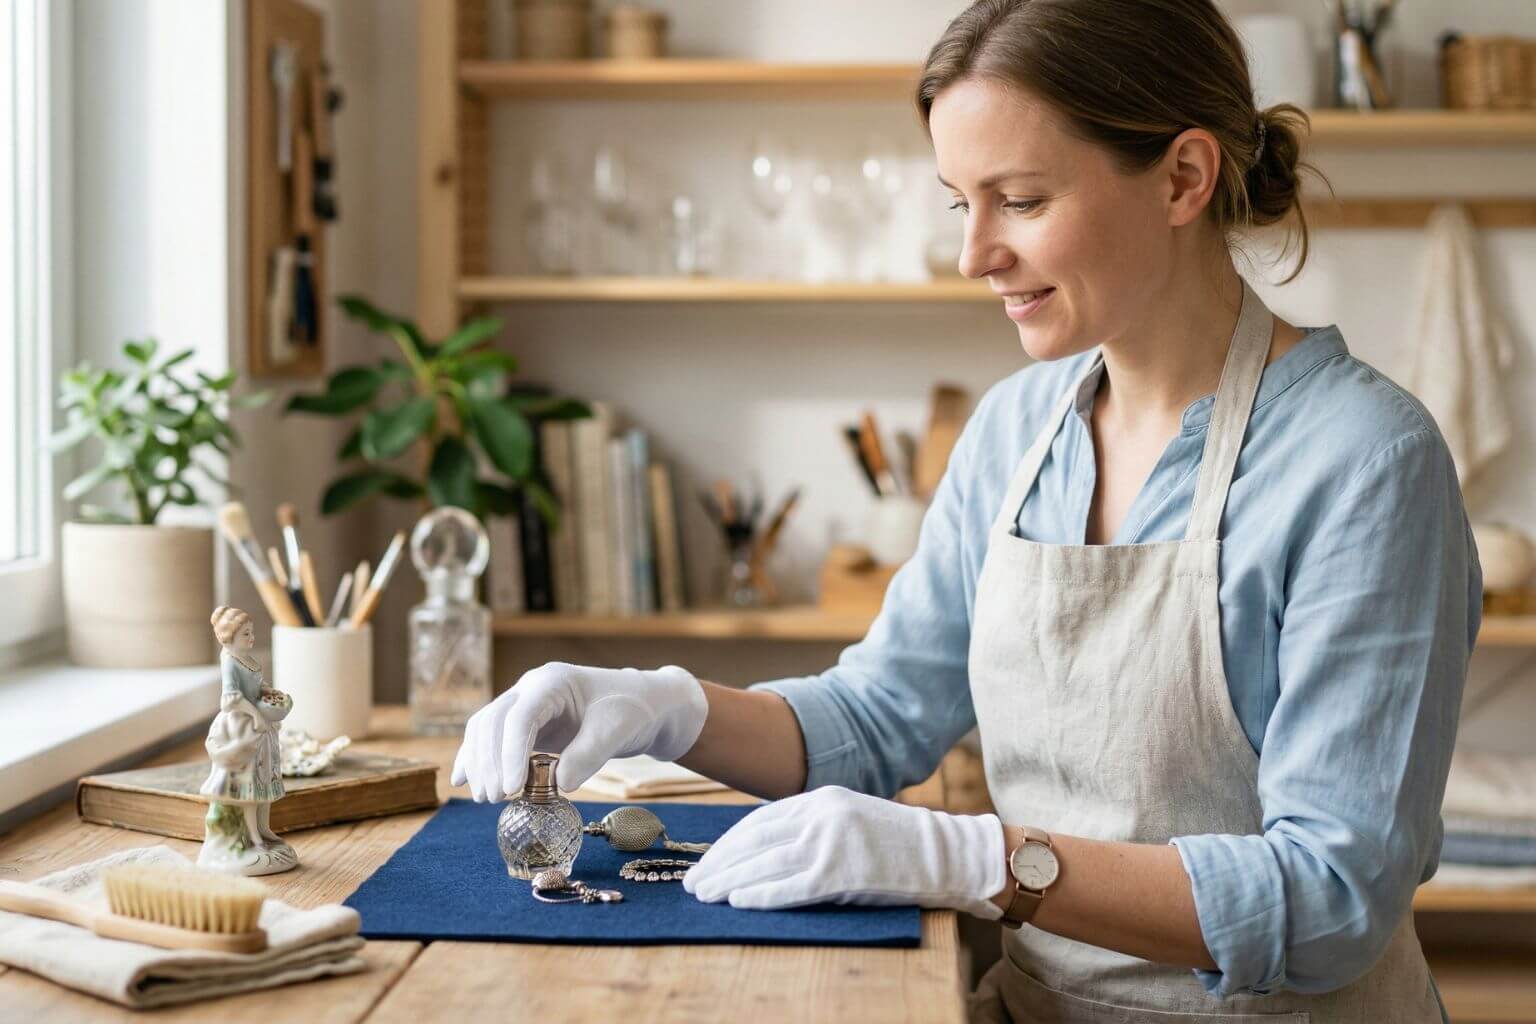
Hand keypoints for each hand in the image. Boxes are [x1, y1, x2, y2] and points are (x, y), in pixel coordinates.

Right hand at [450, 661, 708, 800]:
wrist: (641, 705)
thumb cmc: (630, 711)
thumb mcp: (617, 731)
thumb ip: (589, 754)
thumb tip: (559, 784)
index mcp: (552, 682)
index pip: (520, 717)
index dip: (510, 753)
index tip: (511, 788)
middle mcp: (530, 690)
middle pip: (492, 721)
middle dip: (489, 761)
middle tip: (495, 799)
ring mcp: (524, 706)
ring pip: (485, 729)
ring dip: (480, 763)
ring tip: (486, 799)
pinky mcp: (525, 725)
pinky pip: (491, 738)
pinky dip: (476, 758)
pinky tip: (463, 781)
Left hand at [683, 786, 1007, 918]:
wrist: (946, 853)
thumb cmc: (896, 844)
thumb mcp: (849, 819)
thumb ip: (811, 826)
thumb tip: (763, 850)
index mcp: (821, 798)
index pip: (760, 821)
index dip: (728, 844)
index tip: (706, 861)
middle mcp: (821, 815)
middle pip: (755, 840)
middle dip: (719, 863)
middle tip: (693, 882)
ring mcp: (831, 843)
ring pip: (766, 863)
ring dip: (730, 880)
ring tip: (706, 896)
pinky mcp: (843, 872)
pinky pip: (791, 886)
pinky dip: (761, 894)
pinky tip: (739, 901)